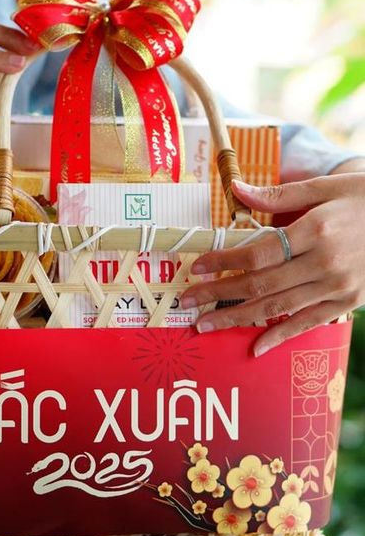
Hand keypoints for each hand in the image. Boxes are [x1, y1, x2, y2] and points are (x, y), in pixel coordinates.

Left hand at [180, 173, 364, 355]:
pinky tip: (254, 347)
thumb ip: (278, 196)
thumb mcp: (326, 188)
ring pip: (277, 307)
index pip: (258, 253)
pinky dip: (280, 336)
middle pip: (260, 284)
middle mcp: (325, 263)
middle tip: (187, 301)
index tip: (196, 267)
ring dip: (237, 317)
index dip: (223, 261)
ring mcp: (338, 287)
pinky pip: (307, 323)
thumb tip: (236, 189)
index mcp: (316, 231)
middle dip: (218, 293)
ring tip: (206, 324)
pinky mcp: (348, 303)